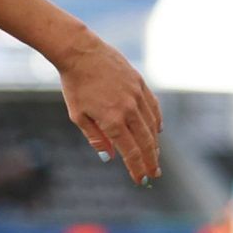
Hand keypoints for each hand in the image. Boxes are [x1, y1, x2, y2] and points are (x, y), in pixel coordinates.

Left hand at [59, 39, 162, 183]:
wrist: (81, 52)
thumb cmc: (75, 85)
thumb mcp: (78, 115)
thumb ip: (95, 137)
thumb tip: (109, 156)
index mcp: (112, 120)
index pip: (130, 151)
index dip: (137, 168)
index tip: (141, 180)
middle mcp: (129, 109)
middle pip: (146, 142)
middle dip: (151, 161)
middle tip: (154, 175)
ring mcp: (138, 95)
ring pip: (152, 126)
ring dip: (155, 144)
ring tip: (155, 157)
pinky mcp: (141, 84)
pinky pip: (154, 108)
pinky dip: (157, 122)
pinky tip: (157, 131)